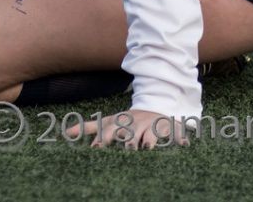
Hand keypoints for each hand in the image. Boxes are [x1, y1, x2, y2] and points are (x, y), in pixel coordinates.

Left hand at [66, 109, 188, 149]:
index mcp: (123, 123)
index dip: (105, 138)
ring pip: (152, 134)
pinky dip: (180, 139)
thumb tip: (67, 131)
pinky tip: (184, 145)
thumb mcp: (111, 120)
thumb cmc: (130, 120)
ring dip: (150, 140)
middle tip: (127, 148)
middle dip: (129, 141)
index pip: (111, 130)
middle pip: (131, 134)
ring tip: (148, 148)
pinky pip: (176, 134)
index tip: (97, 148)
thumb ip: (90, 126)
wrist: (157, 104)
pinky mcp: (169, 128)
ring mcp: (153, 126)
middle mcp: (137, 124)